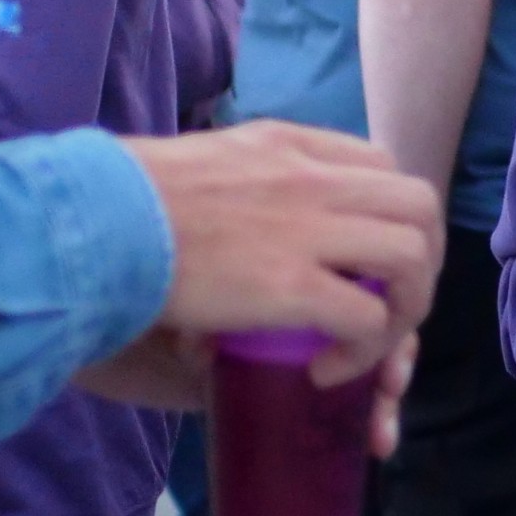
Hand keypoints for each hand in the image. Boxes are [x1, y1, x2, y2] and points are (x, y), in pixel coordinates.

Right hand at [109, 119, 440, 447]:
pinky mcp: (291, 285)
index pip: (382, 164)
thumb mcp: (205, 162)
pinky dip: (362, 350)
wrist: (93, 223)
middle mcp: (313, 179)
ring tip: (366, 344)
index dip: (390, 215)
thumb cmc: (125, 200)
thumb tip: (243, 220)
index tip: (367, 256)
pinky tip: (324, 370)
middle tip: (388, 306)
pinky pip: (368, 318)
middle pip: (419, 207)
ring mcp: (308, 229)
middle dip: (421, 262)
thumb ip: (244, 181)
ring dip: (403, 309)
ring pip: (411, 259)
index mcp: (290, 145)